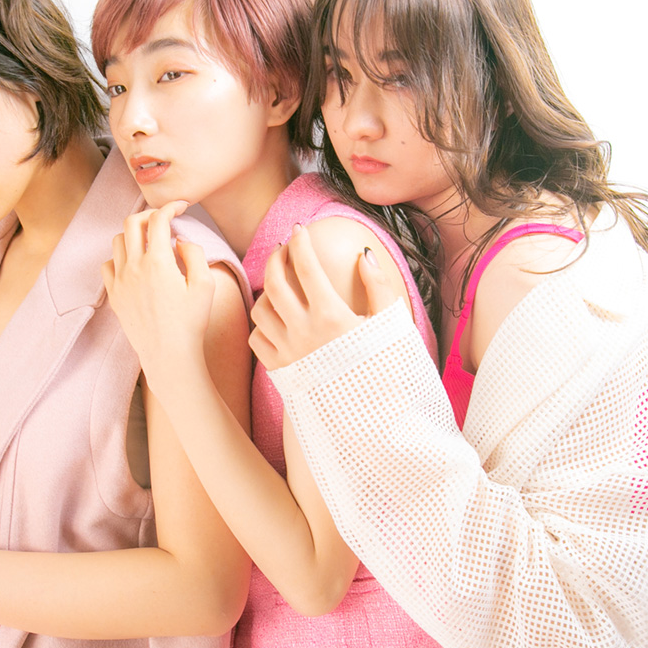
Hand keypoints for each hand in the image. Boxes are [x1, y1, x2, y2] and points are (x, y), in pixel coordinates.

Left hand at [101, 200, 212, 390]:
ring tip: (150, 242)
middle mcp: (134, 268)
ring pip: (118, 240)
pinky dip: (120, 257)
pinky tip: (134, 264)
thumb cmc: (191, 323)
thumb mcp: (205, 285)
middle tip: (164, 220)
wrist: (169, 356)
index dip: (171, 207)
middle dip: (149, 214)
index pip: (159, 220)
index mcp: (158, 262)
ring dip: (134, 234)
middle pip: (132, 222)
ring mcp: (120, 282)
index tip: (181, 207)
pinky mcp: (114, 296)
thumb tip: (180, 241)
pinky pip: (108, 265)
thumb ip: (194, 253)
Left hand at [249, 224, 401, 368]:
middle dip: (276, 258)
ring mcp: (288, 353)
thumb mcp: (390, 325)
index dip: (301, 243)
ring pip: (260, 310)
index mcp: (332, 318)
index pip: (307, 268)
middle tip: (286, 248)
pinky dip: (261, 324)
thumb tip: (364, 255)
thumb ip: (378, 287)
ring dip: (266, 290)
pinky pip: (257, 339)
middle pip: (274, 283)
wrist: (373, 417)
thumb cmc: (386, 368)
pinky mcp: (280, 371)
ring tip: (280, 283)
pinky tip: (275, 317)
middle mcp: (303, 334)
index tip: (300, 229)